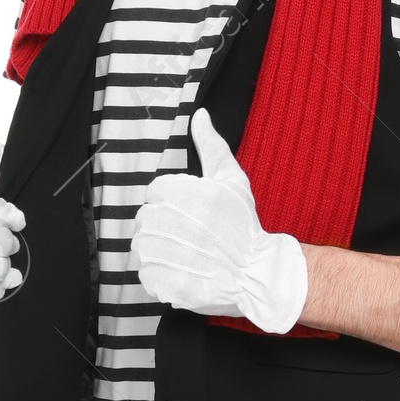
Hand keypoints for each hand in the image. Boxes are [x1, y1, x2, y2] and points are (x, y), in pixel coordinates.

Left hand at [129, 110, 307, 333]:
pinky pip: (146, 275)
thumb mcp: (231, 179)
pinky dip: (161, 276)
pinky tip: (184, 272)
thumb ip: (210, 145)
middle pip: (144, 219)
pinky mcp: (163, 284)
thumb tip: (199, 115)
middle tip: (192, 236)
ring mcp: (163, 255)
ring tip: (187, 254)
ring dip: (159, 251)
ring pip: (141, 247)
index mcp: (179, 193)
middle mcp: (167, 222)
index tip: (192, 214)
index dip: (173, 203)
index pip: (154, 192)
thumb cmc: (245, 226)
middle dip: (164, 226)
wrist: (258, 273)